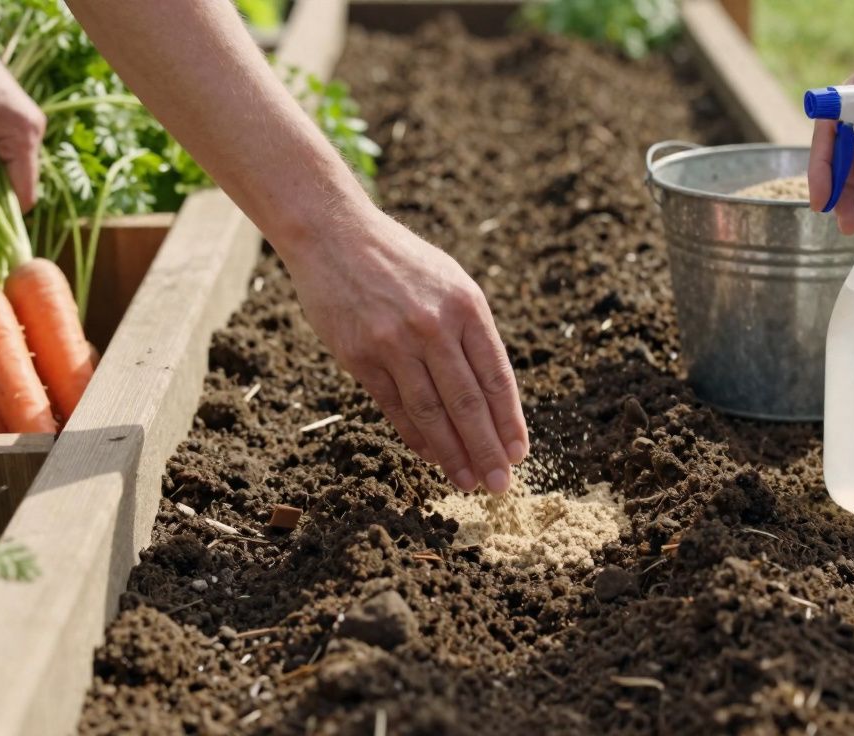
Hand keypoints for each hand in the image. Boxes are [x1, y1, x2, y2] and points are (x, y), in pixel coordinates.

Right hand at [284, 204, 528, 493]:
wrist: (334, 234)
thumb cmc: (400, 261)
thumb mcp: (450, 282)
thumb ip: (471, 333)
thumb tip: (491, 396)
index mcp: (466, 305)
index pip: (496, 377)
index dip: (509, 421)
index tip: (518, 454)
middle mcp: (433, 325)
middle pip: (467, 402)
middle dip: (486, 449)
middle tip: (499, 485)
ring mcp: (393, 342)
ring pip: (431, 413)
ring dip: (452, 453)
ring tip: (467, 482)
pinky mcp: (359, 356)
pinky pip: (394, 407)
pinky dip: (415, 436)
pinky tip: (431, 457)